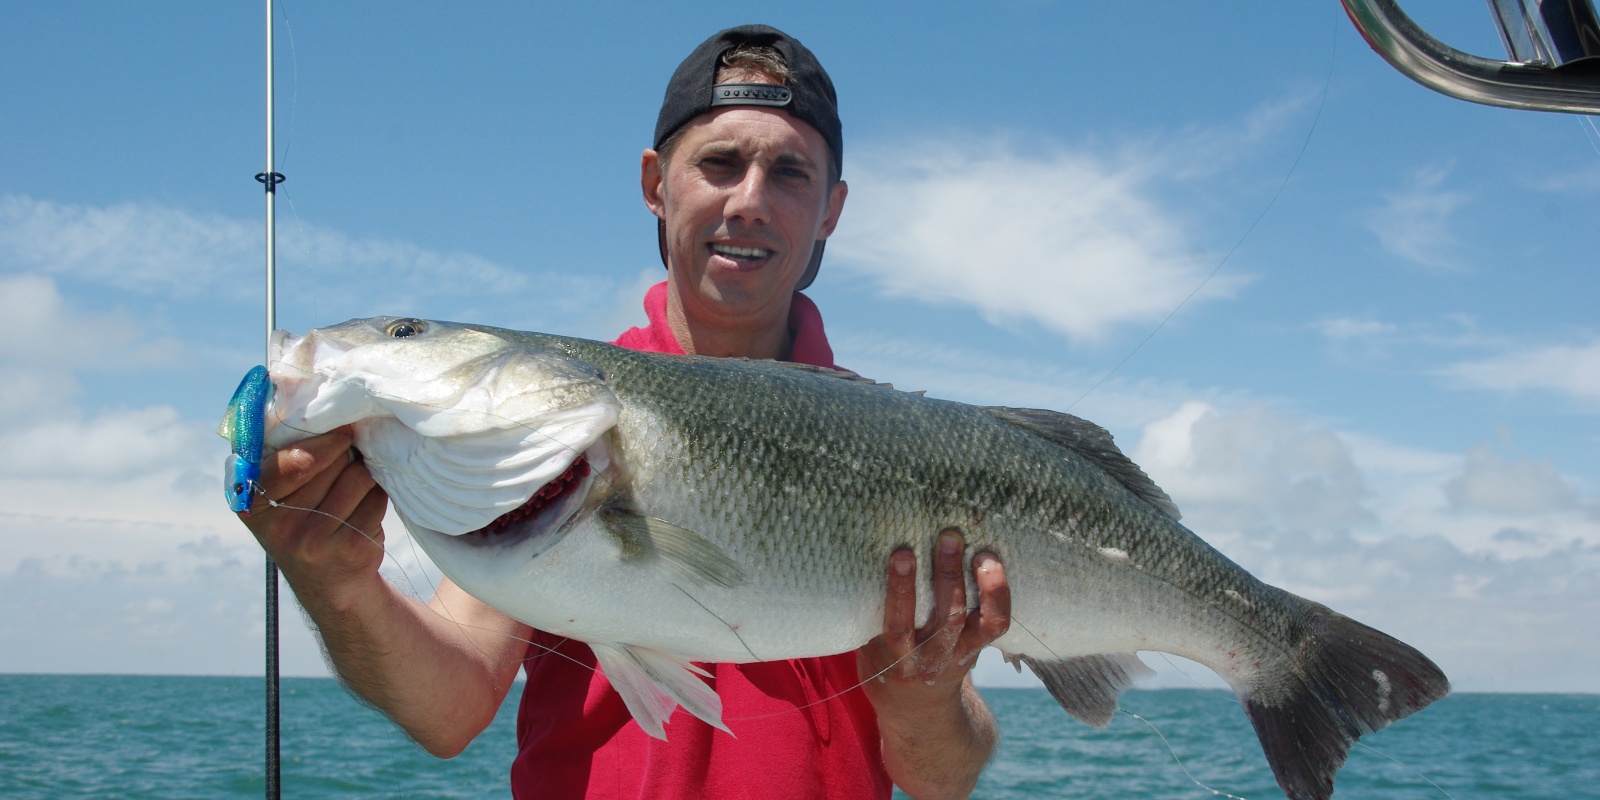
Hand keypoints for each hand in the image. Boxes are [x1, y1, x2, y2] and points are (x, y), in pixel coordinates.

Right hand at [235, 427, 388, 604]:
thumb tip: (307, 394)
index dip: (324, 440)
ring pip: (358, 476)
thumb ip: (279, 451)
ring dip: (363, 473)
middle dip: (344, 454)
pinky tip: (363, 510)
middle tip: (345, 461)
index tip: (341, 432)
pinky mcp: (350, 549)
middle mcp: (279, 526)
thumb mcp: (274, 491)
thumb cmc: (302, 518)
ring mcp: (315, 541)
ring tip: (352, 487)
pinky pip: (376, 498)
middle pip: (331, 460)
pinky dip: (377, 496)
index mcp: (250, 502)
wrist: (329, 582)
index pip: (293, 461)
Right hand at [856, 528, 1009, 798]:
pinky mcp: (977, 649)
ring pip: (976, 620)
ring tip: (976, 548)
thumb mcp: (868, 650)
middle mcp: (930, 659)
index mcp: (895, 659)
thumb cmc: (884, 665)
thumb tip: (861, 558)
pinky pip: (996, 622)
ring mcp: (958, 655)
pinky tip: (991, 565)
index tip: (902, 553)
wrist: (917, 712)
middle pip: (946, 617)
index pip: (898, 623)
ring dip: (977, 580)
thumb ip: (870, 615)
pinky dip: (998, 594)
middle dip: (947, 573)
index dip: (901, 588)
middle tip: (948, 536)